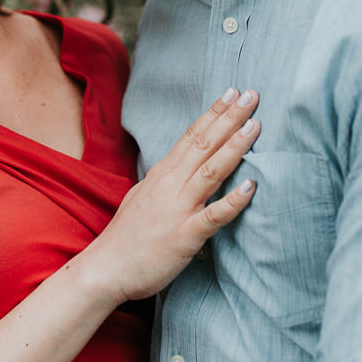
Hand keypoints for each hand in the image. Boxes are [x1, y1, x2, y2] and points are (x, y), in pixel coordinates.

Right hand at [80, 88, 259, 303]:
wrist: (105, 269)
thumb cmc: (126, 236)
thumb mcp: (144, 196)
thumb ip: (166, 182)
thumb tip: (183, 171)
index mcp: (162, 174)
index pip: (192, 135)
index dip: (213, 113)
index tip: (232, 92)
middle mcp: (170, 185)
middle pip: (204, 143)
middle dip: (229, 118)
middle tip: (252, 95)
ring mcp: (178, 209)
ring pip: (211, 170)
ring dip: (235, 146)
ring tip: (255, 125)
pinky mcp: (185, 236)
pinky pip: (214, 216)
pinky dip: (233, 200)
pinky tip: (252, 186)